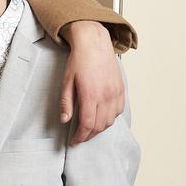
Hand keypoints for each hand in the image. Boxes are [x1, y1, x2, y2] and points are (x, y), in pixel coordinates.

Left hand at [59, 20, 123, 144]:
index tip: (74, 141)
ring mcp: (116, 93)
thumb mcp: (66, 82)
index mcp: (91, 95)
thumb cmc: (78, 61)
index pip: (87, 124)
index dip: (80, 136)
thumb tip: (65, 120)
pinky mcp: (121, 89)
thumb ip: (66, 102)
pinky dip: (110, 119)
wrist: (94, 44)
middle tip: (79, 138)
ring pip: (110, 120)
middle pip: (99, 126)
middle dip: (88, 135)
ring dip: (100, 129)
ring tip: (89, 130)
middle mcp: (106, 96)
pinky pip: (118, 111)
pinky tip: (101, 118)